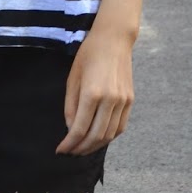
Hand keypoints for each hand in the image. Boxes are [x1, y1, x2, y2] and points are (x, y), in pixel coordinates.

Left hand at [56, 29, 133, 155]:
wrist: (114, 40)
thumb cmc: (88, 55)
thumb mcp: (72, 78)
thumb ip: (71, 106)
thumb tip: (71, 129)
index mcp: (92, 93)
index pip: (79, 129)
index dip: (69, 143)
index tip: (61, 150)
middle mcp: (110, 100)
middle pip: (95, 136)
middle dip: (81, 148)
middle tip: (70, 152)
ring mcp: (123, 101)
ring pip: (110, 135)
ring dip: (95, 146)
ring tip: (83, 148)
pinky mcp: (130, 100)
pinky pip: (120, 127)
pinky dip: (109, 137)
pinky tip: (98, 138)